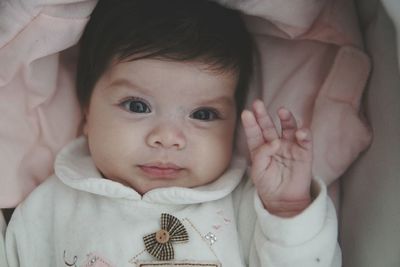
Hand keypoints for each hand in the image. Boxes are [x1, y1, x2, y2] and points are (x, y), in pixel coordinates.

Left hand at [241, 100, 312, 216]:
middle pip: (269, 126)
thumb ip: (262, 155)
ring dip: (286, 118)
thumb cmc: (268, 186)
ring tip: (282, 111)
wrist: (284, 201)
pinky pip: (305, 141)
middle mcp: (275, 143)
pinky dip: (304, 134)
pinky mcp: (304, 152)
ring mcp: (290, 146)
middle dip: (263, 115)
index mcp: (260, 148)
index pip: (254, 133)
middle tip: (258, 104)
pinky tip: (300, 132)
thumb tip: (275, 142)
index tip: (246, 113)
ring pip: (288, 128)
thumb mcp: (258, 172)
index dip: (251, 123)